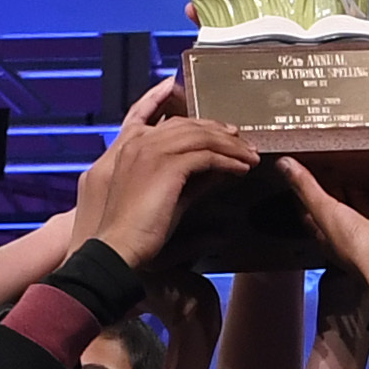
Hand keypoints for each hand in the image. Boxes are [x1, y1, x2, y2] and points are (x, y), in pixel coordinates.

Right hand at [71, 107, 254, 267]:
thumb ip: (192, 181)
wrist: (119, 246)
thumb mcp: (170, 197)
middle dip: (220, 132)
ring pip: (201, 137)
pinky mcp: (167, 165)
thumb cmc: (138, 230)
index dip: (202, 125)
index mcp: (134, 146)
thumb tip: (218, 172)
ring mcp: (153, 151)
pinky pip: (206, 156)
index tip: (224, 133)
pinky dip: (227, 161)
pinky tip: (241, 169)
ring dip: (230, 146)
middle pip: (190, 125)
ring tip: (249, 156)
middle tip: (243, 143)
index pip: (174, 123)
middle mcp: (142, 142)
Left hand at [281, 157, 368, 296]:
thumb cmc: (358, 249)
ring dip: (363, 192)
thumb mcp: (324, 212)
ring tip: (357, 170)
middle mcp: (354, 235)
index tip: (300, 175)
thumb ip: (306, 187)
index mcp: (331, 236)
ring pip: (368, 207)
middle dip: (334, 191)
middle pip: (341, 209)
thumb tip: (284, 165)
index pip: (313, 213)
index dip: (306, 196)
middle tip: (328, 168)